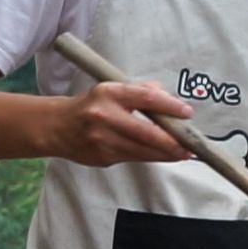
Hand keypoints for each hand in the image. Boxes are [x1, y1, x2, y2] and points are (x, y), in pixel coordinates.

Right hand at [49, 80, 194, 166]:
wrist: (58, 127)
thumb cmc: (91, 106)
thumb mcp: (111, 90)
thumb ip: (141, 92)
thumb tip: (170, 101)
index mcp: (109, 93)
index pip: (146, 98)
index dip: (170, 107)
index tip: (186, 113)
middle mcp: (105, 116)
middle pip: (148, 132)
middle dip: (173, 141)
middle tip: (189, 145)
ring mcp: (103, 140)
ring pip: (143, 151)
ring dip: (166, 154)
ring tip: (182, 153)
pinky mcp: (103, 157)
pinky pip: (134, 158)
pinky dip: (150, 157)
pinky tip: (162, 155)